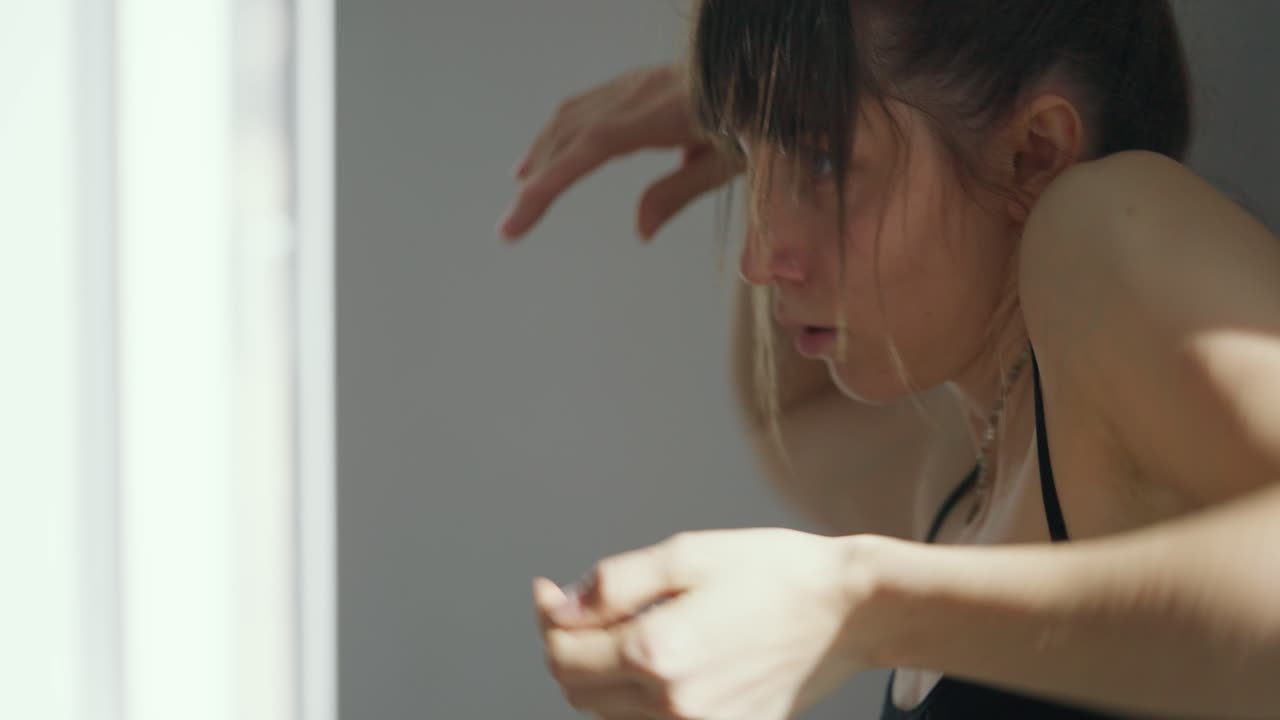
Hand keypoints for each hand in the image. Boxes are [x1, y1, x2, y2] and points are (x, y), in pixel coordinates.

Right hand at [499, 64, 739, 241]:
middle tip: (509, 227)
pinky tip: (552, 145)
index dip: (546, 186)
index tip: (516, 220)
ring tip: (521, 187)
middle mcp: (635, 95)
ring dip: (541, 152)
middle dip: (535, 183)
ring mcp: (633, 85)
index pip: (585, 152)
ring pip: (572, 117)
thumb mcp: (730, 162)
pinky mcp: (638, 82)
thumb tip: (639, 231)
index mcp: (658, 116)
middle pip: (568, 137)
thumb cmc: (760, 116)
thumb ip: (680, 192)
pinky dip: (559, 129)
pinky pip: (586, 104)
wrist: (768, 63)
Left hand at [533, 528, 881, 719]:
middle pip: (576, 691)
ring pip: (608, 713)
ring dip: (598, 673)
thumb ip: (613, 583)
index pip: (563, 654)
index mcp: (657, 652)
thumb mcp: (687, 553)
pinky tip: (656, 655)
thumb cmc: (775, 572)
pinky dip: (636, 696)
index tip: (549, 589)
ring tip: (623, 626)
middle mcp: (672, 704)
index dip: (546, 618)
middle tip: (576, 607)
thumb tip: (562, 607)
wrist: (848, 611)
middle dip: (565, 646)